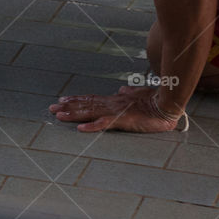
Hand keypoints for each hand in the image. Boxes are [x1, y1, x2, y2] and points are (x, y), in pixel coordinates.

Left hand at [48, 86, 181, 132]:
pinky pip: (104, 124)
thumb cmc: (156, 99)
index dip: (76, 99)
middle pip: (86, 104)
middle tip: (51, 108)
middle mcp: (112, 103)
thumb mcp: (140, 95)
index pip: (91, 98)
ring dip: (73, 114)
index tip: (62, 100)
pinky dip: (91, 126)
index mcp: (115, 99)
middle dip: (68, 106)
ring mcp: (116, 111)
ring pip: (90, 112)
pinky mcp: (123, 120)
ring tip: (58, 115)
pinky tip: (80, 129)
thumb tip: (121, 89)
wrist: (168, 103)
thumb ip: (129, 93)